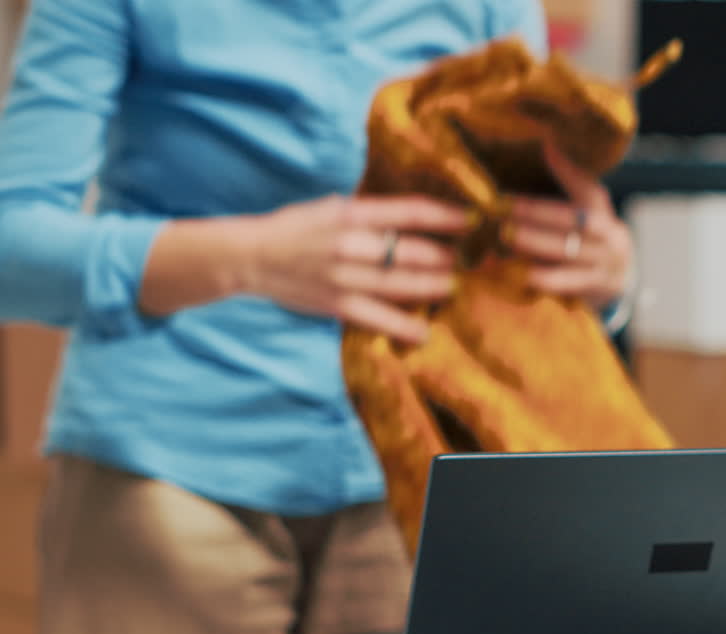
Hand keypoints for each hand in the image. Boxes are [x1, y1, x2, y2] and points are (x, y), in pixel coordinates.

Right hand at [241, 194, 470, 342]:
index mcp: (352, 213)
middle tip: (469, 260)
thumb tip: (414, 217)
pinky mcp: (336, 304)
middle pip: (412, 251)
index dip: (446, 217)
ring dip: (433, 287)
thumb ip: (372, 214)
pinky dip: (403, 326)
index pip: (410, 212)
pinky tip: (424, 332)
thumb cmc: (297, 228)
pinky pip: (377, 318)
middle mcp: (351, 244)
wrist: (251, 255)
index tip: (471, 220)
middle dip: (446, 257)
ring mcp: (345, 276)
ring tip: (453, 287)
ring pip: (400, 284)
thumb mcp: (334, 208)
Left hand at [504, 142, 632, 308]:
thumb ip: (567, 191)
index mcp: (602, 212)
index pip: (588, 188)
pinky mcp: (593, 289)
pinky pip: (564, 283)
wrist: (619, 282)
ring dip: (533, 243)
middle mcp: (608, 236)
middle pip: (574, 221)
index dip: (569, 170)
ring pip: (567, 251)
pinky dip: (539, 277)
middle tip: (504, 206)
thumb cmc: (589, 241)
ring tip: (504, 236)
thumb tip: (542, 150)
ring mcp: (603, 264)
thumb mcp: (587, 214)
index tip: (547, 147)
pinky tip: (516, 272)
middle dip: (536, 213)